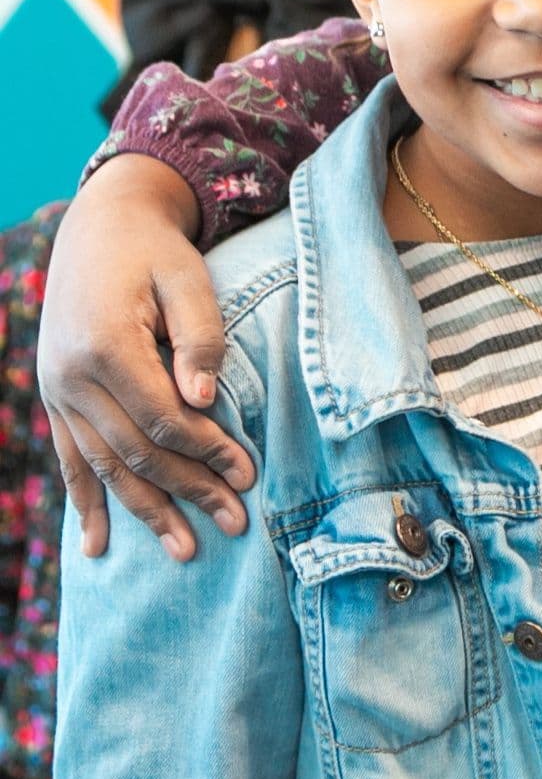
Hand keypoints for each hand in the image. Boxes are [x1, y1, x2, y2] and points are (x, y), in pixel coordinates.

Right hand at [35, 155, 252, 560]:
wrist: (100, 228)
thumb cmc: (156, 253)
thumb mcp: (188, 280)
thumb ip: (200, 338)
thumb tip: (204, 403)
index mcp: (106, 346)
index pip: (163, 419)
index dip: (207, 452)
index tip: (248, 475)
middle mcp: (71, 377)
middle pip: (136, 451)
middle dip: (188, 491)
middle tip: (235, 524)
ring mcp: (57, 391)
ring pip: (103, 466)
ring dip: (144, 512)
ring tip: (184, 551)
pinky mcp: (56, 398)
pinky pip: (70, 460)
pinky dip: (86, 503)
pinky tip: (98, 546)